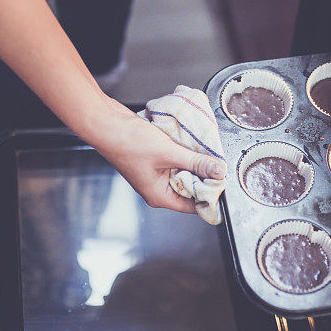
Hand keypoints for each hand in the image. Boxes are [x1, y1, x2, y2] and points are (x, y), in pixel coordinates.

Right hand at [91, 100, 226, 212]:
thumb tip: (217, 170)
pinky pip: (176, 160)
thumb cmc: (127, 143)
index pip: (193, 206)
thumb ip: (195, 162)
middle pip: (190, 188)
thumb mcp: (168, 153)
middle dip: (204, 176)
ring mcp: (155, 174)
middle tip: (219, 163)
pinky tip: (191, 143)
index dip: (210, 196)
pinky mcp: (154, 160)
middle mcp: (157, 188)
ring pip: (184, 172)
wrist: (106, 124)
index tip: (224, 182)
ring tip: (206, 152)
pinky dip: (184, 153)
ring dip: (195, 162)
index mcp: (159, 196)